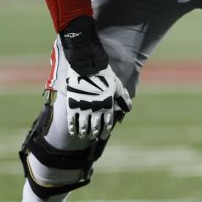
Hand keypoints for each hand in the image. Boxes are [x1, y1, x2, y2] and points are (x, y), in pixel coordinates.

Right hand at [58, 16, 131, 139]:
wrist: (87, 65)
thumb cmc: (105, 75)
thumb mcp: (117, 86)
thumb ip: (123, 98)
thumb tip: (129, 108)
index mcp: (108, 105)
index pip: (107, 124)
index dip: (105, 132)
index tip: (102, 136)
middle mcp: (96, 109)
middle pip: (95, 127)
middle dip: (94, 133)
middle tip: (92, 136)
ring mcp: (84, 107)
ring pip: (83, 126)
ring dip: (83, 133)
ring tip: (83, 136)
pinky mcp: (73, 104)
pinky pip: (72, 120)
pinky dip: (73, 128)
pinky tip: (74, 132)